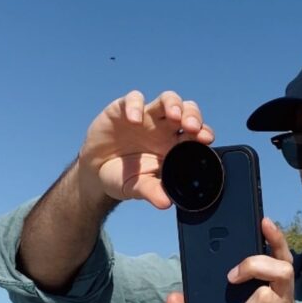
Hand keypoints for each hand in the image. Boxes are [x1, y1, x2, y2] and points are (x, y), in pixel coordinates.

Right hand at [77, 91, 214, 208]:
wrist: (95, 172)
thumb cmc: (124, 177)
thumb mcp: (137, 188)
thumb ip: (152, 192)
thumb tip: (165, 203)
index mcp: (174, 146)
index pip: (196, 134)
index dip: (204, 133)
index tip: (206, 140)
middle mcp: (164, 127)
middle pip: (187, 111)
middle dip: (193, 115)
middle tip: (192, 127)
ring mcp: (146, 116)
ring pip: (167, 99)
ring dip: (173, 104)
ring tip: (174, 116)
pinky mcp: (123, 109)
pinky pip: (133, 99)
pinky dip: (135, 106)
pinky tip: (134, 119)